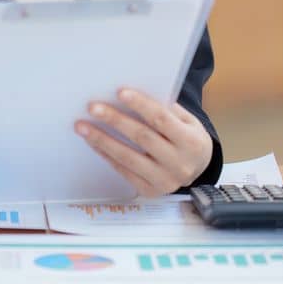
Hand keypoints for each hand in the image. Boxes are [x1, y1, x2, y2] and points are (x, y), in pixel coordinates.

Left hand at [75, 87, 212, 196]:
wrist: (199, 169)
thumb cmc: (188, 137)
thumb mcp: (187, 121)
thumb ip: (165, 109)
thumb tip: (129, 96)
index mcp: (192, 142)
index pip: (162, 120)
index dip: (141, 105)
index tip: (120, 92)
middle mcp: (179, 164)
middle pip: (142, 137)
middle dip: (115, 120)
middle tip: (93, 107)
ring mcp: (165, 181)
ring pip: (128, 157)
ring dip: (102, 140)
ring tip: (82, 127)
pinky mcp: (150, 191)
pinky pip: (124, 171)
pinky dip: (107, 155)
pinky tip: (94, 142)